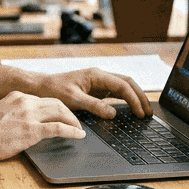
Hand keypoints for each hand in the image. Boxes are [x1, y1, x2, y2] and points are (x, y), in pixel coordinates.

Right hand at [0, 91, 84, 162]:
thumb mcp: (2, 113)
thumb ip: (17, 113)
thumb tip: (28, 121)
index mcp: (18, 96)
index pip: (44, 99)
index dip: (57, 108)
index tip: (62, 115)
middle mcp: (25, 102)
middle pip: (57, 103)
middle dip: (70, 113)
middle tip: (76, 122)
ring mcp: (29, 115)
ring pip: (61, 112)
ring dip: (73, 121)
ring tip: (79, 129)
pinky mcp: (31, 130)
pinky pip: (59, 128)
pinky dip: (72, 131)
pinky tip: (79, 135)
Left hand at [30, 68, 151, 119]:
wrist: (41, 87)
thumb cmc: (53, 90)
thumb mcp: (73, 99)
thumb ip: (94, 106)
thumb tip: (112, 114)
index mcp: (96, 75)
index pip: (122, 85)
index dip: (134, 99)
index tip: (140, 113)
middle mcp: (100, 76)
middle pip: (128, 84)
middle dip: (140, 97)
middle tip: (148, 113)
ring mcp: (99, 82)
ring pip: (123, 87)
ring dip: (134, 98)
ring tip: (143, 112)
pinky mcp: (96, 90)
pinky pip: (115, 93)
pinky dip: (125, 100)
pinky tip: (130, 110)